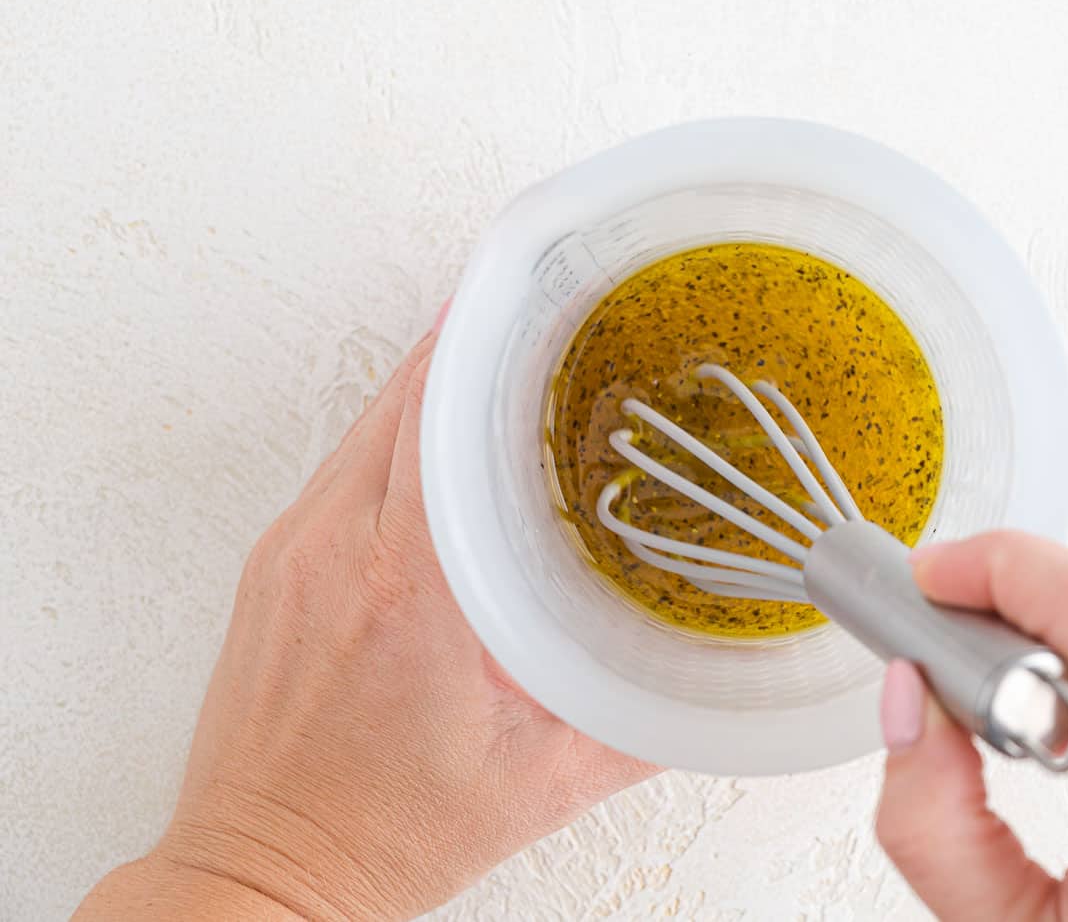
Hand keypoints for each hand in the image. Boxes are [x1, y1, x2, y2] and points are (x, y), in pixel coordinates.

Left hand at [76, 310, 654, 920]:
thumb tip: (700, 680)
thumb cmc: (377, 836)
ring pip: (364, 427)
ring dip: (429, 393)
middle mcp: (332, 553)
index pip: (438, 424)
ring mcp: (289, 554)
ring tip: (496, 378)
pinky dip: (394, 439)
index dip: (484, 352)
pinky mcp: (272, 567)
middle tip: (532, 326)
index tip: (530, 308)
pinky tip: (436, 453)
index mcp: (406, 591)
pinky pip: (339, 467)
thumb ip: (633, 728)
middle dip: (468, 352)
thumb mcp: (536, 786)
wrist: (262, 874)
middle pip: (399, 403)